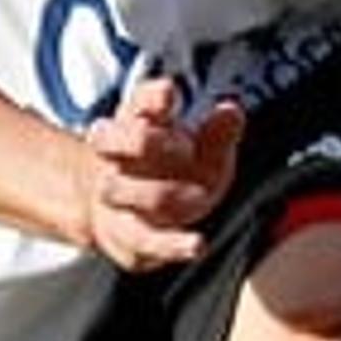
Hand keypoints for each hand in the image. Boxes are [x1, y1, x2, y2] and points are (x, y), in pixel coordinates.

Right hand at [76, 76, 245, 269]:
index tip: (169, 96)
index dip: (152, 98)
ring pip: (116, 189)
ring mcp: (114, 196)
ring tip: (198, 196)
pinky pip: (145, 240)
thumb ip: (218, 134)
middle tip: (185, 148)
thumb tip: (232, 112)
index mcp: (138, 124)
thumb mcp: (203, 150)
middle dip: (144, 141)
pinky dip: (172, 243)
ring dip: (159, 192)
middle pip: (109, 137)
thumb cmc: (175, 172)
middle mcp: (116, 156)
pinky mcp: (125, 236)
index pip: (139, 102)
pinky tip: (198, 244)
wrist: (129, 218)